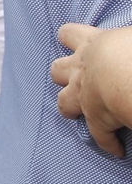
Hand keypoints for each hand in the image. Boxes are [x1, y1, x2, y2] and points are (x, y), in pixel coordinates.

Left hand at [52, 23, 131, 156]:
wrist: (131, 75)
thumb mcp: (130, 33)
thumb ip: (126, 37)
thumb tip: (130, 37)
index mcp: (92, 43)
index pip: (70, 34)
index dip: (70, 38)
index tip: (75, 42)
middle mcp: (82, 69)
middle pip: (58, 70)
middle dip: (63, 75)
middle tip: (77, 80)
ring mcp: (84, 95)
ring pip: (64, 103)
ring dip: (71, 108)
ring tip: (80, 113)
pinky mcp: (96, 119)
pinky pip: (99, 136)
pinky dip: (108, 143)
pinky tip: (117, 150)